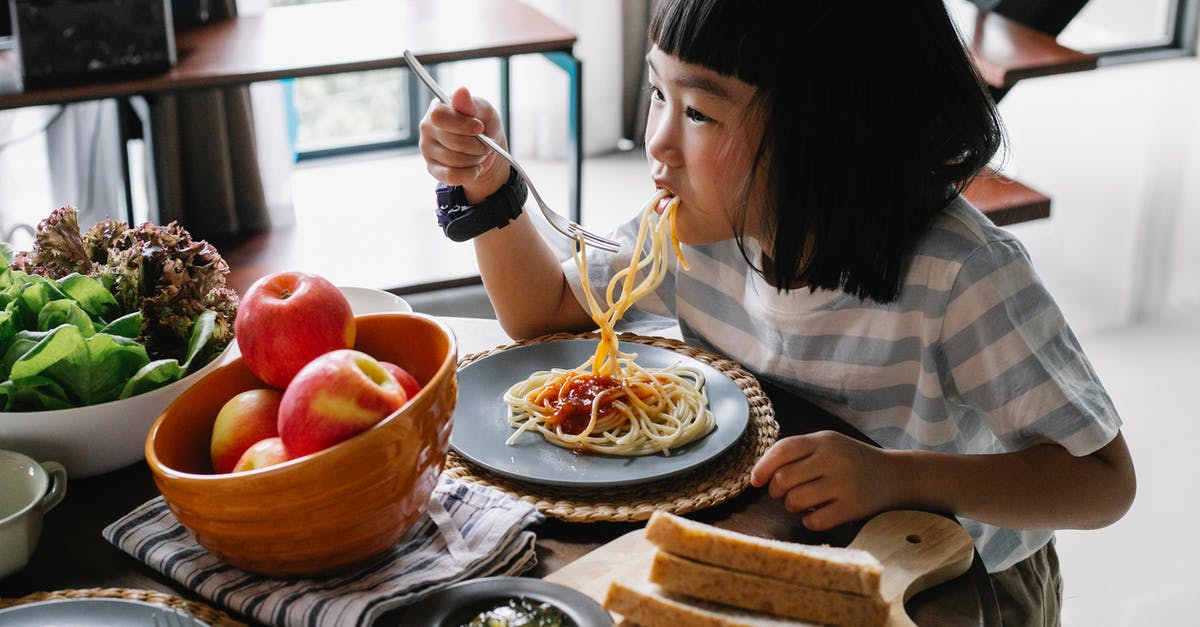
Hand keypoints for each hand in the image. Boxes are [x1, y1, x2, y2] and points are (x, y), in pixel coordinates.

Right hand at [418, 86, 510, 201]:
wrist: (485, 147)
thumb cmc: (482, 123)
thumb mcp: (483, 110)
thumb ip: (471, 104)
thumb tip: (461, 91)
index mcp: (436, 108)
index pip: (439, 116)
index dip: (462, 124)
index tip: (480, 128)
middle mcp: (427, 128)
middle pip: (452, 142)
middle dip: (478, 145)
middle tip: (488, 144)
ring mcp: (427, 150)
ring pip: (454, 161)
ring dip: (476, 159)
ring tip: (482, 153)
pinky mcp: (432, 169)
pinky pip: (451, 176)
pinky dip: (470, 174)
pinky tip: (476, 167)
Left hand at [750, 430, 906, 530]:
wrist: (895, 475)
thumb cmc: (852, 460)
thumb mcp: (828, 444)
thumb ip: (797, 452)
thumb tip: (760, 473)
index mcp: (823, 441)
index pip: (782, 450)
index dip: (763, 467)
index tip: (756, 480)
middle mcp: (832, 460)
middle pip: (783, 479)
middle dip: (776, 490)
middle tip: (784, 493)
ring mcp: (843, 484)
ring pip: (795, 501)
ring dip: (791, 506)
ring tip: (802, 503)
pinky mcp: (852, 508)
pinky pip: (814, 521)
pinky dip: (808, 521)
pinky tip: (816, 514)